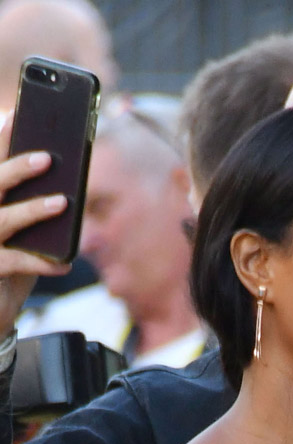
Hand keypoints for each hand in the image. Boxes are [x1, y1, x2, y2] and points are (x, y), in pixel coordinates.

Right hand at [0, 112, 71, 335]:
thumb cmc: (13, 264)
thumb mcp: (27, 234)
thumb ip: (39, 209)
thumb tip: (69, 188)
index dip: (1, 137)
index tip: (16, 114)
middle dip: (17, 168)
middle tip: (47, 158)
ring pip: (2, 219)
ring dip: (33, 210)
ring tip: (63, 202)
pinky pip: (14, 263)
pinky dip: (41, 263)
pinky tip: (65, 265)